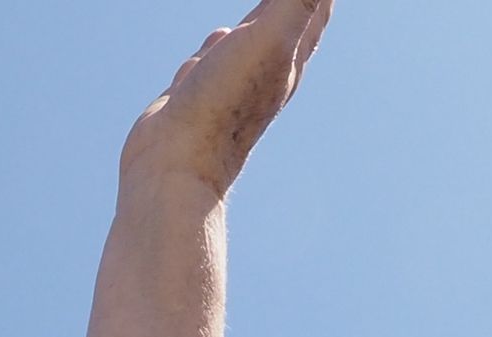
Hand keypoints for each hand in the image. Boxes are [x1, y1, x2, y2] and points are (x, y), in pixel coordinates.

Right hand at [119, 0, 331, 200]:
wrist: (176, 166)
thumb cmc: (223, 105)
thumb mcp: (269, 41)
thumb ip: (297, 3)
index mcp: (287, 61)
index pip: (315, 12)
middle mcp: (262, 72)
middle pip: (286, 25)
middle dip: (294, 1)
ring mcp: (228, 84)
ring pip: (247, 42)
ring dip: (256, 21)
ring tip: (262, 8)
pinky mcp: (194, 94)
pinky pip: (211, 59)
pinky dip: (216, 45)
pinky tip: (215, 43)